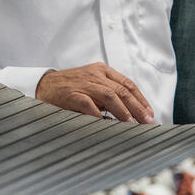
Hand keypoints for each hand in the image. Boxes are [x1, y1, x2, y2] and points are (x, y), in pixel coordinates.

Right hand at [35, 63, 154, 122]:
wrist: (44, 85)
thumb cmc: (71, 88)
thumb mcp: (93, 85)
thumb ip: (109, 94)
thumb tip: (132, 113)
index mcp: (103, 71)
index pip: (128, 84)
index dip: (141, 99)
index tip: (150, 113)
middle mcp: (95, 75)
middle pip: (122, 90)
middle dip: (137, 107)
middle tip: (147, 121)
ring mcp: (84, 84)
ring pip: (109, 96)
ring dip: (123, 111)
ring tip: (132, 124)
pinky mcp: (72, 94)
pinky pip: (88, 104)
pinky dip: (98, 115)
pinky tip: (106, 124)